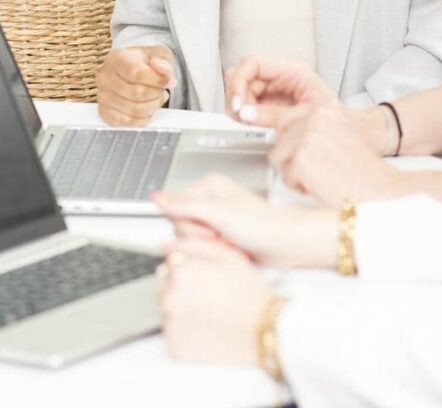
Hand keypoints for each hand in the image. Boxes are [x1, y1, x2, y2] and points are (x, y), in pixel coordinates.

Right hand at [96, 45, 174, 126]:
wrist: (133, 69)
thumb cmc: (144, 62)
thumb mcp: (158, 53)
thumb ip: (162, 60)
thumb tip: (164, 70)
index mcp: (116, 58)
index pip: (136, 73)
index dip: (157, 80)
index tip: (168, 81)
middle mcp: (105, 77)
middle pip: (137, 93)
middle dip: (156, 94)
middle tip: (162, 90)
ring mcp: (102, 96)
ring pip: (134, 110)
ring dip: (152, 106)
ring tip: (156, 98)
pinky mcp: (105, 112)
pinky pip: (127, 122)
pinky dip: (143, 119)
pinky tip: (148, 109)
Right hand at [154, 174, 337, 268]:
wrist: (285, 244)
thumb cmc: (262, 225)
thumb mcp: (219, 214)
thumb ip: (185, 206)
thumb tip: (157, 198)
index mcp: (207, 187)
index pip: (174, 211)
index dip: (191, 226)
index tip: (211, 227)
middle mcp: (209, 202)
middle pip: (181, 228)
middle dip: (203, 239)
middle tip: (224, 236)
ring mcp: (215, 221)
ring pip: (191, 242)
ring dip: (210, 248)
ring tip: (230, 243)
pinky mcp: (220, 238)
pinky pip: (203, 251)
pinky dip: (216, 255)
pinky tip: (231, 251)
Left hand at [158, 236, 275, 365]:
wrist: (262, 330)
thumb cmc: (248, 293)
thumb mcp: (226, 255)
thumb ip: (193, 244)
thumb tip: (168, 245)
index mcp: (180, 272)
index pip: (169, 266)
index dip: (189, 270)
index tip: (204, 278)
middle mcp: (170, 298)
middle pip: (166, 289)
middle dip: (183, 290)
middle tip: (210, 296)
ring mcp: (171, 325)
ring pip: (169, 312)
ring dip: (183, 310)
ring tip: (210, 312)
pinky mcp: (175, 348)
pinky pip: (173, 334)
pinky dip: (185, 332)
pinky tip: (207, 328)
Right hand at [225, 55, 335, 126]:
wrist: (341, 136)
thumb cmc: (332, 122)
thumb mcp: (303, 117)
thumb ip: (273, 114)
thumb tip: (247, 113)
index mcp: (291, 71)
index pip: (252, 63)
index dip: (239, 81)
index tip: (237, 103)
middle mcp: (279, 77)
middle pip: (242, 77)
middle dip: (238, 98)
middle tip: (242, 118)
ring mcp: (272, 90)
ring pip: (241, 92)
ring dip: (239, 109)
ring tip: (249, 123)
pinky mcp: (268, 104)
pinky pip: (247, 106)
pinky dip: (244, 116)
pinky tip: (253, 125)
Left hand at [271, 102, 403, 206]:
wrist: (380, 188)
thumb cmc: (362, 166)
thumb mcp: (340, 130)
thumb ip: (314, 125)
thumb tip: (283, 131)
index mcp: (323, 108)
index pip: (286, 119)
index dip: (292, 141)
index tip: (304, 152)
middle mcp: (313, 118)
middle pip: (280, 139)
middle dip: (292, 157)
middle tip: (316, 168)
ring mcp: (305, 138)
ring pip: (278, 158)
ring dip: (294, 171)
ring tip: (319, 177)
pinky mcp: (300, 160)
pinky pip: (285, 177)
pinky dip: (299, 186)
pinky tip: (321, 186)